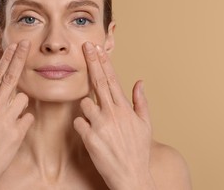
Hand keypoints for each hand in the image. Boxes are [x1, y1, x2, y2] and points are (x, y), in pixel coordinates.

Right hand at [0, 40, 33, 189]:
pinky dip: (23, 121)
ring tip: (8, 117)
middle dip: (19, 58)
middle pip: (11, 78)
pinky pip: (28, 118)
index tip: (14, 46)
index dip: (6, 59)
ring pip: (23, 98)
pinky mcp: (17, 133)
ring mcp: (6, 121)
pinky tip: (14, 130)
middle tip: (26, 44)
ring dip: (19, 104)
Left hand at [74, 42, 155, 189]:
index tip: (97, 49)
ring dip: (87, 108)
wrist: (131, 176)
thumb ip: (140, 101)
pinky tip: (90, 134)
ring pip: (84, 103)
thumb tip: (140, 81)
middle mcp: (112, 112)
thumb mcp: (145, 124)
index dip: (103, 62)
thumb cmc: (137, 150)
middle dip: (91, 62)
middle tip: (85, 47)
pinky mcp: (90, 137)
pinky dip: (82, 126)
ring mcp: (100, 124)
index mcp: (124, 108)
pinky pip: (78, 122)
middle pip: (98, 81)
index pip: (112, 79)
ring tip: (97, 123)